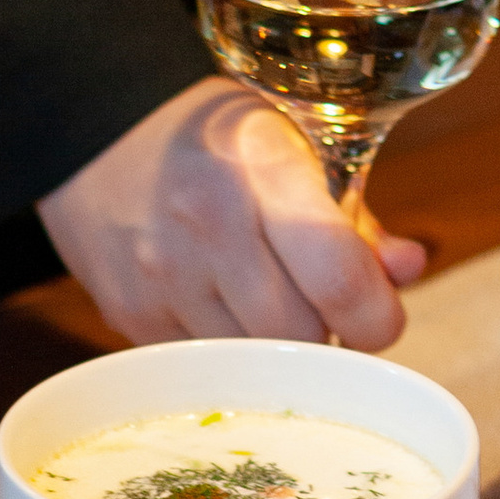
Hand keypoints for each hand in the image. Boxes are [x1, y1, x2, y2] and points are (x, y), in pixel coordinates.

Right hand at [38, 77, 424, 346]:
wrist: (91, 132)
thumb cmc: (212, 138)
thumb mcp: (294, 142)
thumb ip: (354, 213)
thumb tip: (407, 269)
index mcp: (262, 167)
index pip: (340, 278)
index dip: (377, 316)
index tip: (377, 313)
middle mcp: (208, 222)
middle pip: (300, 336)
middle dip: (326, 334)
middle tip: (319, 304)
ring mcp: (163, 275)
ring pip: (255, 364)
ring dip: (277, 349)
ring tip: (266, 299)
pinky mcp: (130, 315)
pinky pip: (206, 366)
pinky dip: (228, 353)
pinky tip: (219, 306)